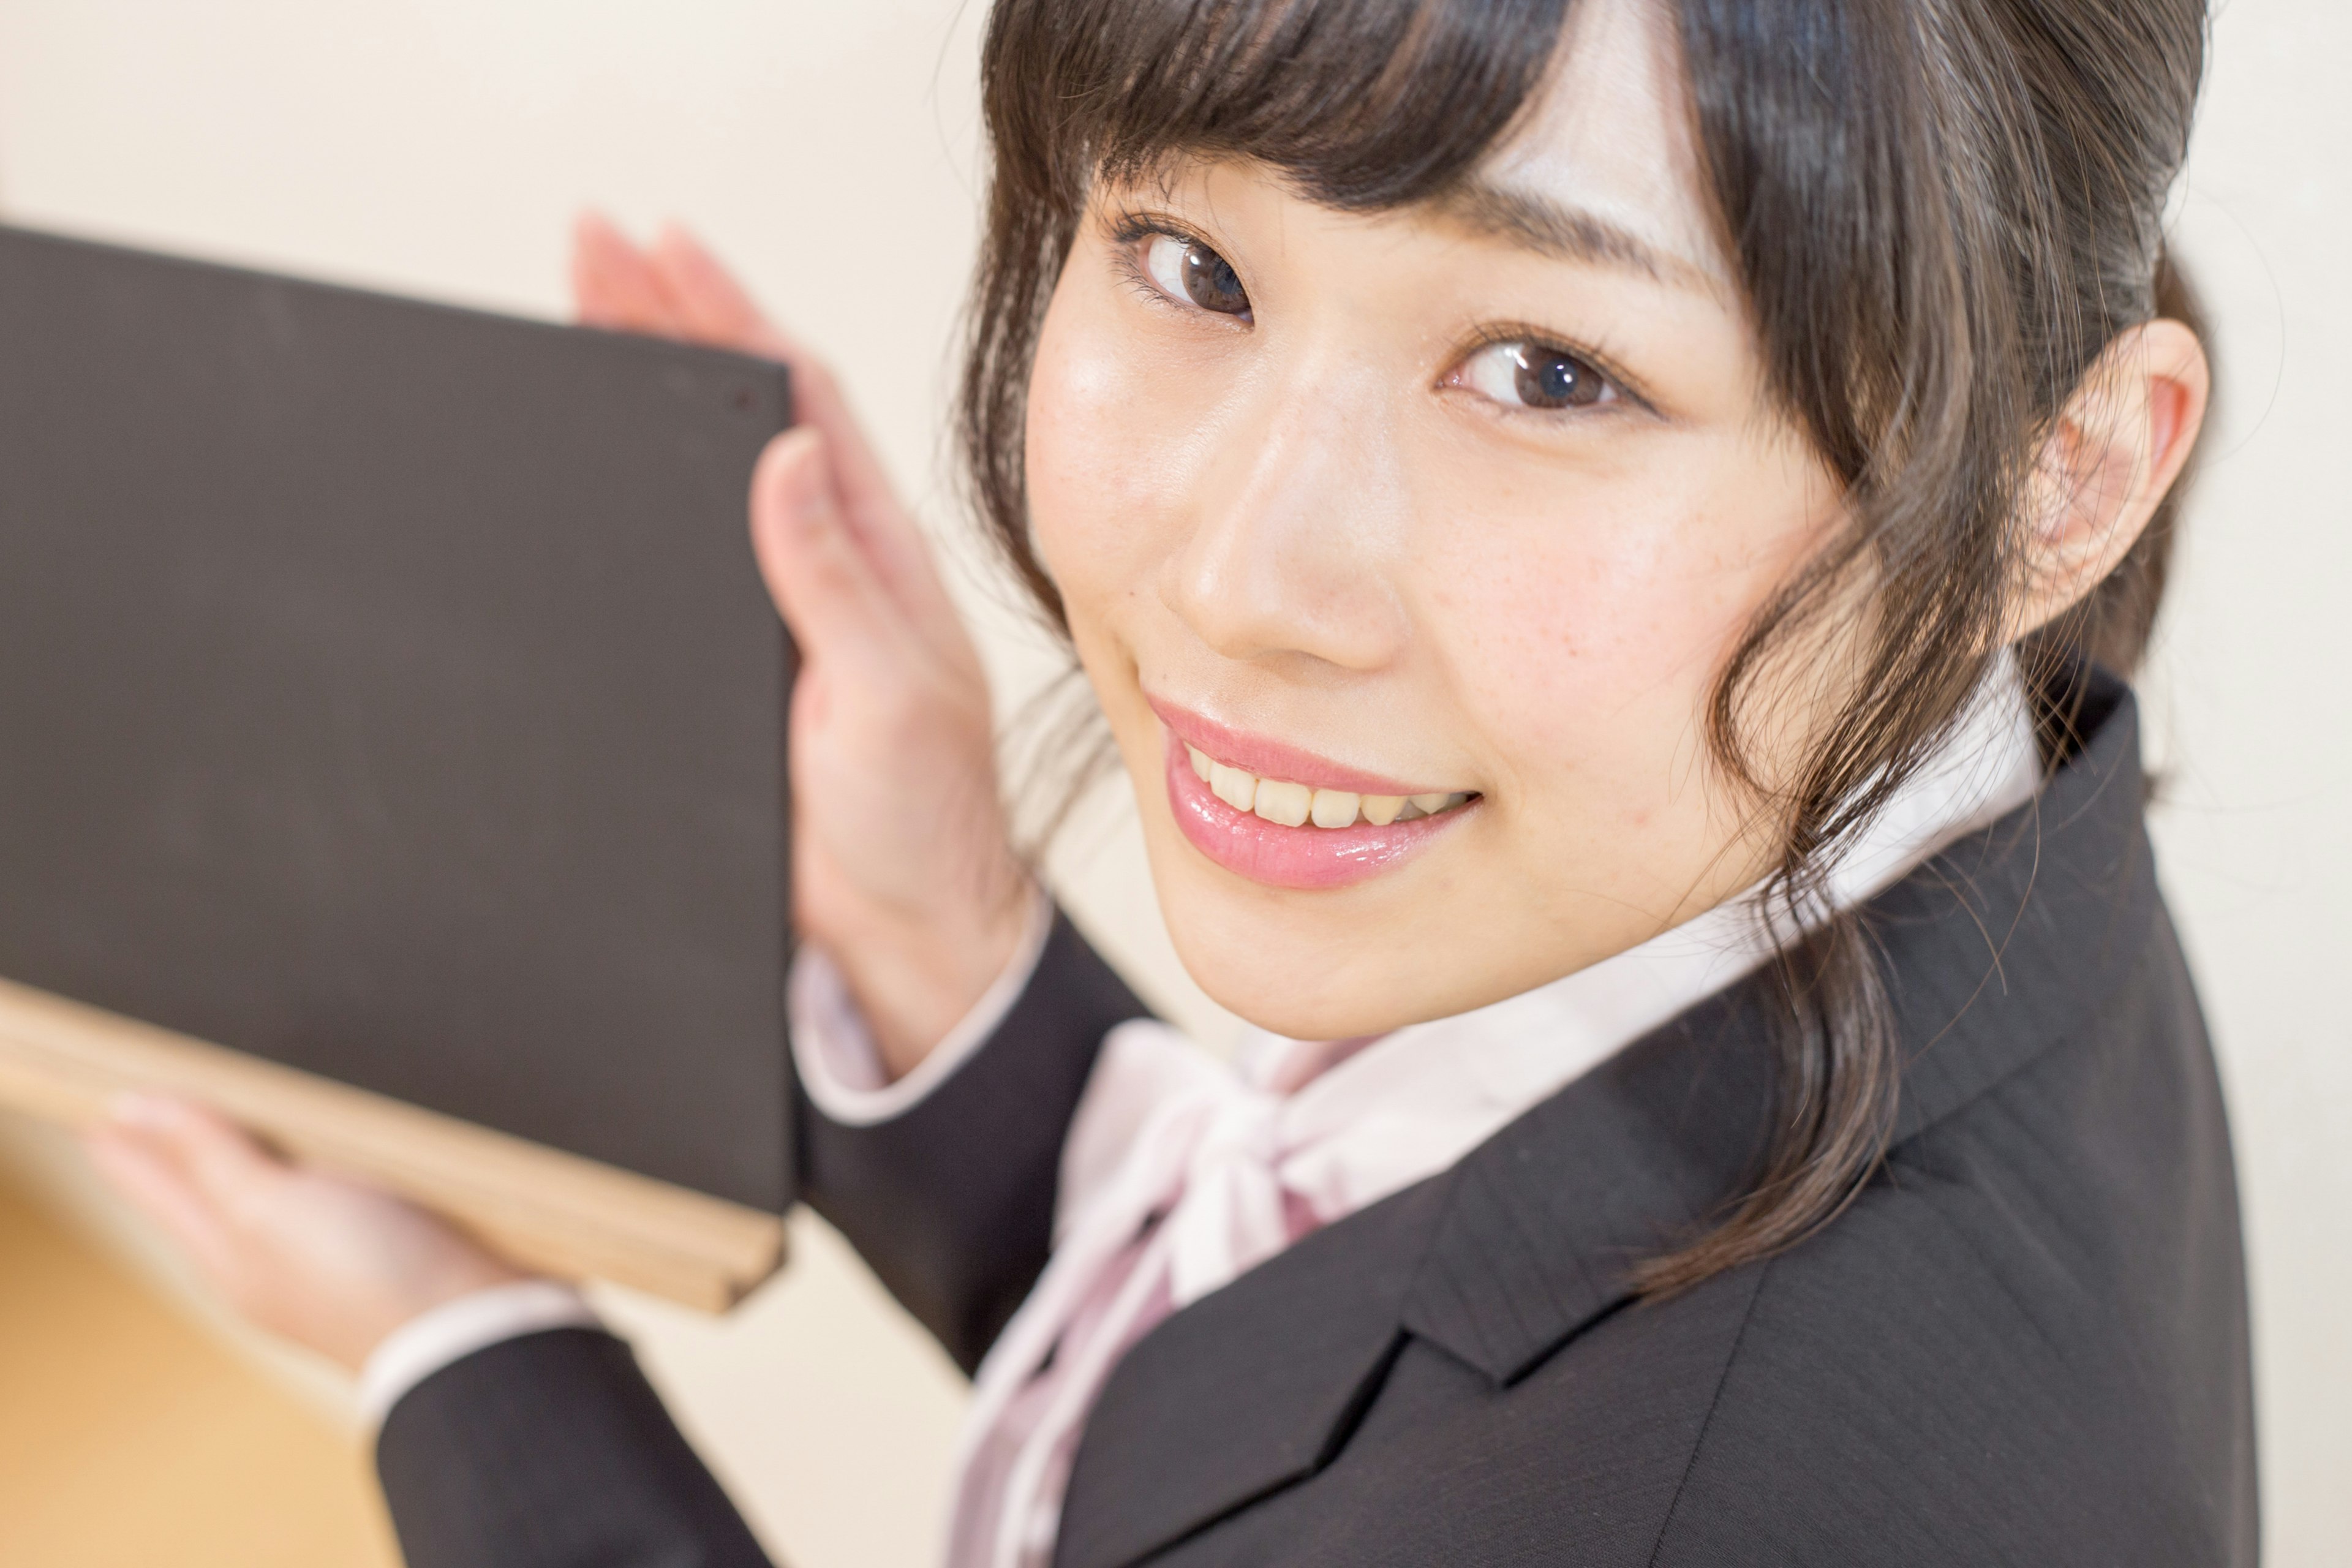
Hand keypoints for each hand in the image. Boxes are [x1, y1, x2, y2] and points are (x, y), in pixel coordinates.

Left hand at [86, 1095, 527, 1370]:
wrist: (477, 1331)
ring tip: (232, 1111)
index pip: (157, 1185)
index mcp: (228, 1253)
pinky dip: (318, 1162)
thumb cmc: (368, 1275)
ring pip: (272, 1190)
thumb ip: (209, 1157)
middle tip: (152, 1099)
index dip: (127, 1140)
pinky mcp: (392, 1242)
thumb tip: (136, 1111)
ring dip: (249, 1150)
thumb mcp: (267, 1207)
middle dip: (179, 1145)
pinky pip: (335, 1191)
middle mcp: (272, 1257)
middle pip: (209, 1188)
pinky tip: (336, 1146)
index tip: (93, 1101)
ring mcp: (333, 1254)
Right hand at [573, 214, 1030, 1073]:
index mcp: (873, 557)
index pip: (796, 404)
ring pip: (695, 480)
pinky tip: (579, 465)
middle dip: (663, 325)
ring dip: (639, 396)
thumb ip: (834, 585)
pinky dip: (624, 501)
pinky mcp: (730, 671)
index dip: (728, 318)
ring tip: (574, 309)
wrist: (907, 935)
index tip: (661, 245)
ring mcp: (773, 615)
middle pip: (734, 419)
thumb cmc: (926, 824)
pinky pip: (670, 560)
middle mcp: (822, 570)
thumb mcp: (888, 697)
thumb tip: (787, 457)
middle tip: (587, 244)